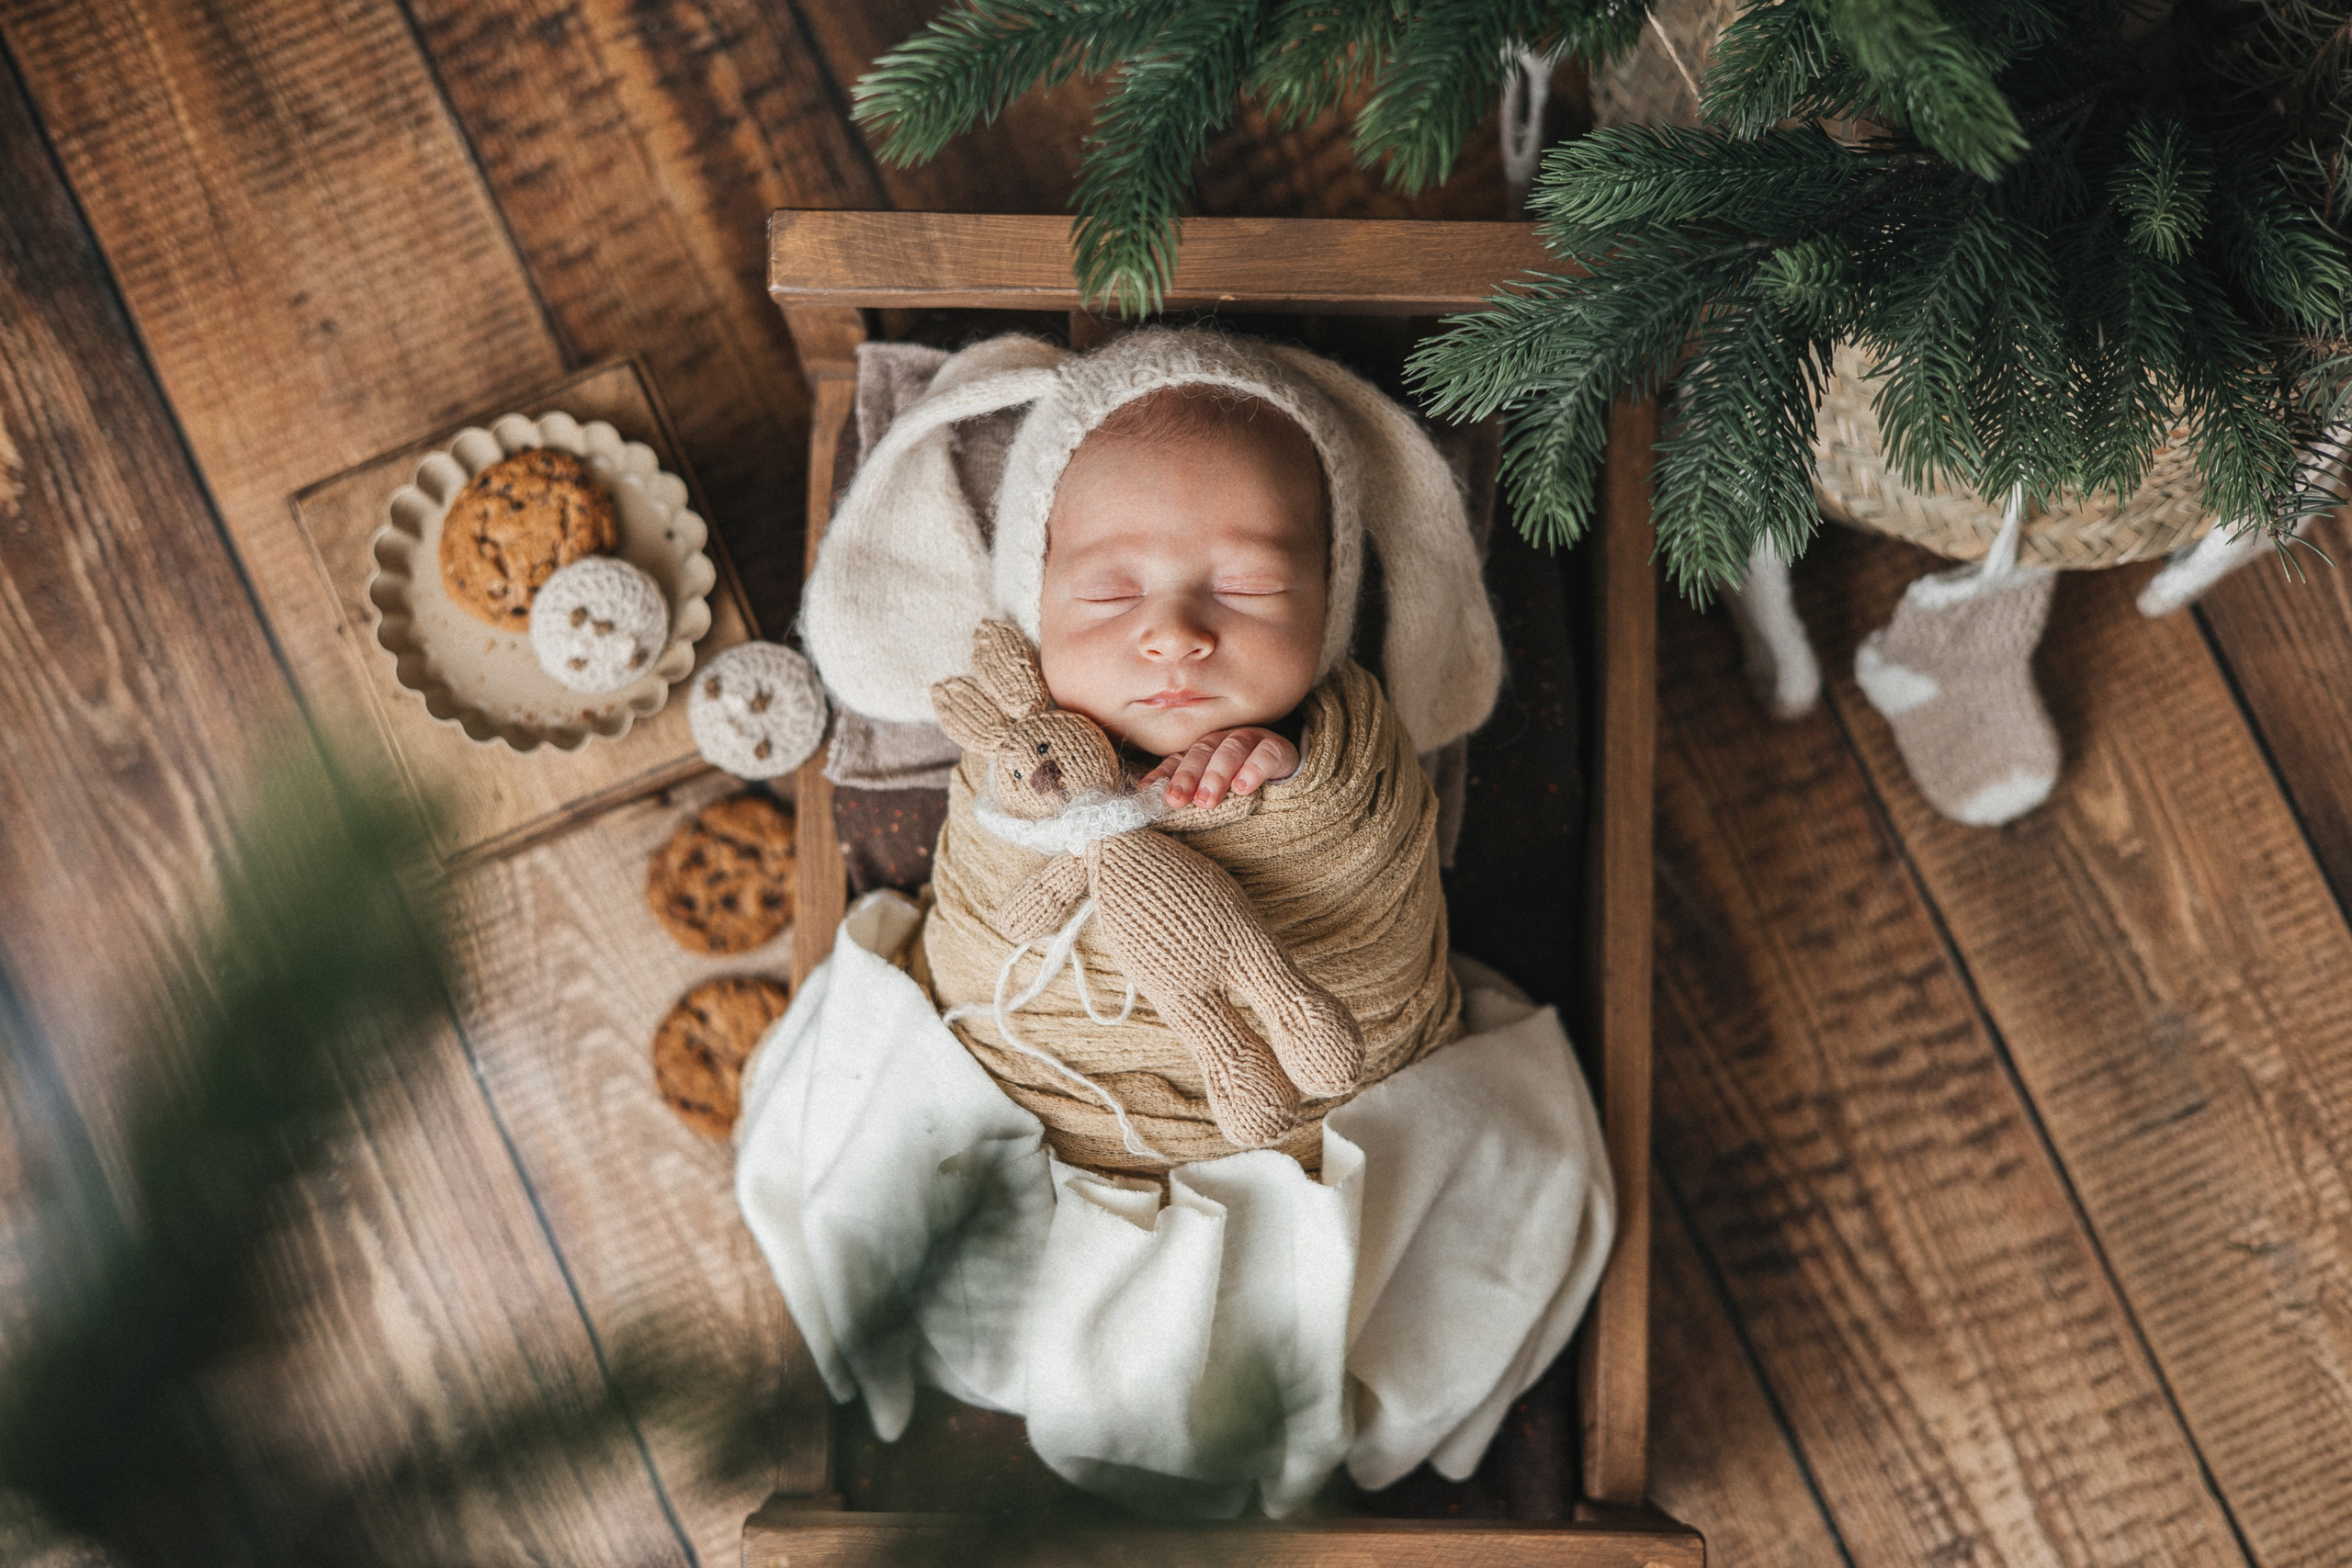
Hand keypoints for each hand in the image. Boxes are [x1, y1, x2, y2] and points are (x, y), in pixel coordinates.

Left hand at [1141, 727, 1299, 807]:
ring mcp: (1252, 740)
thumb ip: (1187, 793)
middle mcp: (1224, 739)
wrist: (1289, 779)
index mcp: (1204, 749)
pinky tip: (1243, 787)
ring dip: (1216, 774)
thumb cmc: (1242, 787)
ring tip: (1206, 801)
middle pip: (1202, 751)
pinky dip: (1254, 768)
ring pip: (1231, 749)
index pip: (1179, 759)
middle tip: (1178, 800)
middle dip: (1187, 776)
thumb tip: (1146, 795)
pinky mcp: (1279, 749)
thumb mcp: (1214, 793)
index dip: (1164, 775)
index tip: (1148, 792)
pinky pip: (1266, 754)